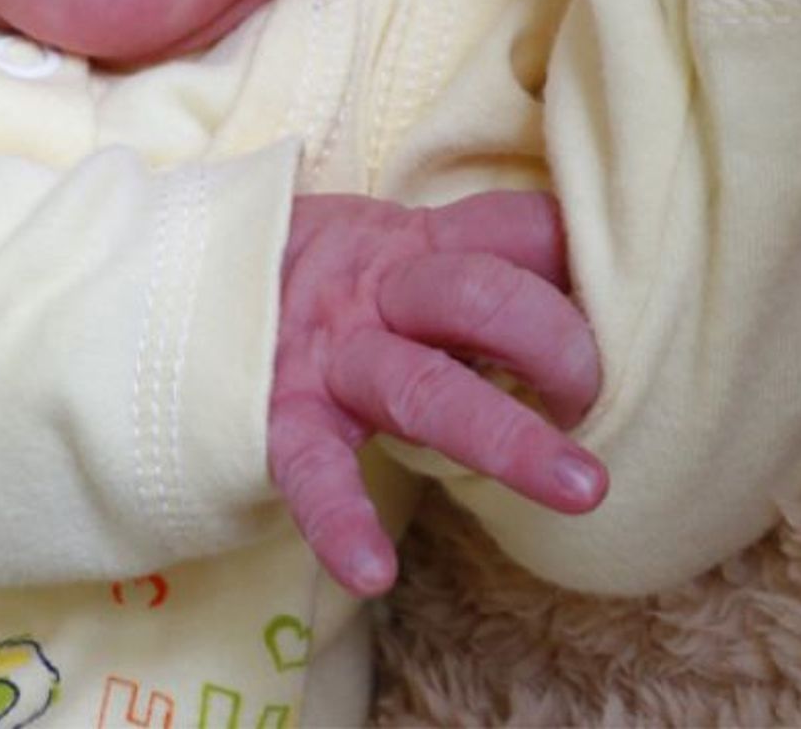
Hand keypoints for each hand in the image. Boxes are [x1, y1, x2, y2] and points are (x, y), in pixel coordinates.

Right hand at [268, 190, 605, 597]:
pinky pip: (311, 470)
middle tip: (598, 395)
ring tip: (582, 488)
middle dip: (557, 342)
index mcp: (415, 246)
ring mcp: (328, 356)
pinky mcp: (275, 416)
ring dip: (505, 434)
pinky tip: (372, 571)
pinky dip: (340, 520)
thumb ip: (467, 263)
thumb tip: (587, 285)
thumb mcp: (389, 247)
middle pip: (480, 296)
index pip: (512, 230)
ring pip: (423, 386)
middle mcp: (378, 293)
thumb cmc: (313, 279)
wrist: (179, 282)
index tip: (621, 304)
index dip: (574, 259)